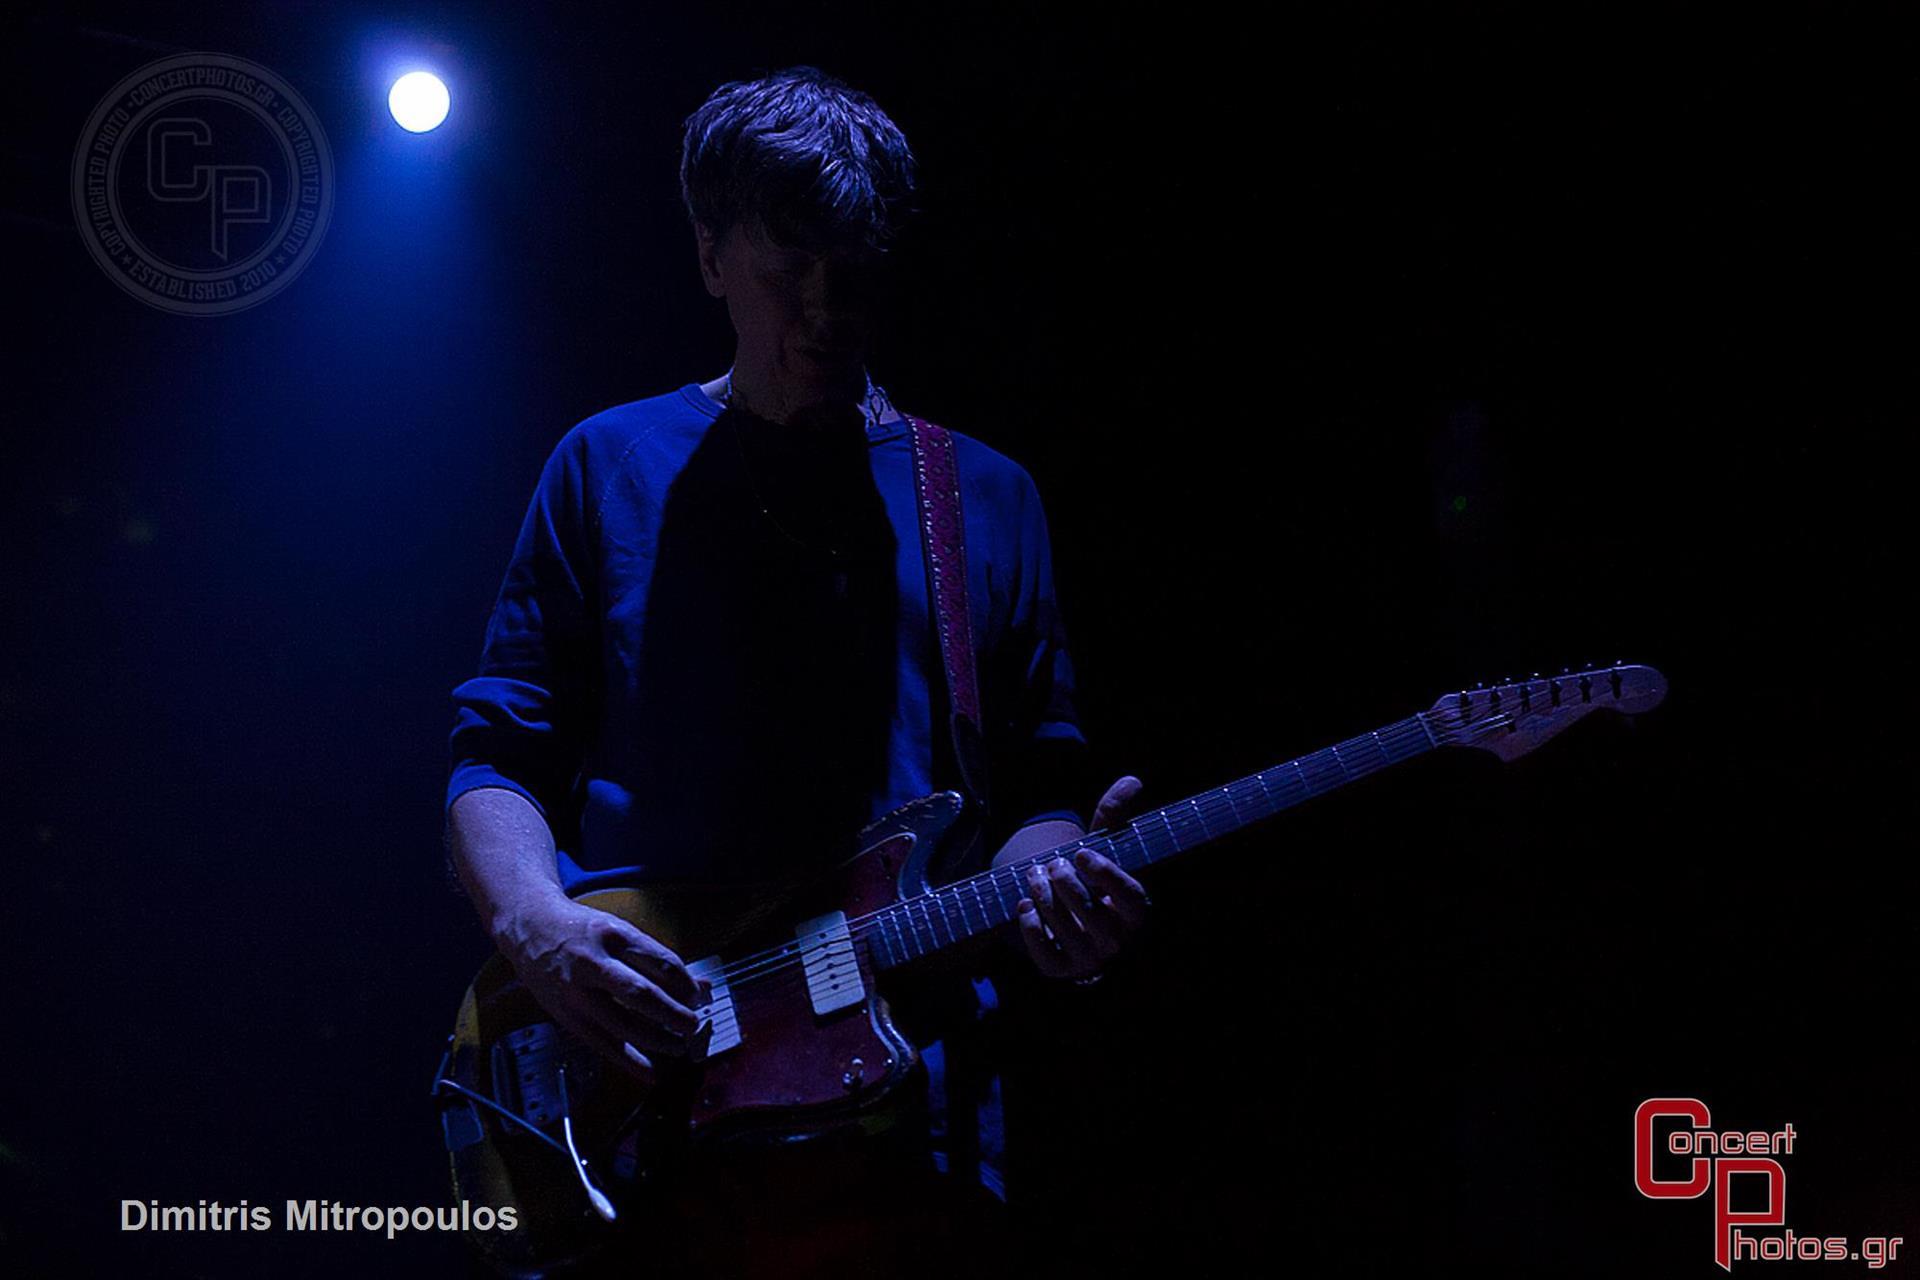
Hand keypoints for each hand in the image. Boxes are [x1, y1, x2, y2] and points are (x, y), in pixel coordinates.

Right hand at [492, 894, 712, 1084]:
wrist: (529, 927)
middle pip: (641, 994)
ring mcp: (577, 991)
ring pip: (622, 1023)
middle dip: (673, 1015)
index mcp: (614, 935)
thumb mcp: (620, 932)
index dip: (685, 984)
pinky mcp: (566, 1014)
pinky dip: (629, 1061)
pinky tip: (649, 1072)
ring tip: (677, 1047)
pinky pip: (601, 1044)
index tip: (698, 997)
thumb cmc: (582, 929)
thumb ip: (657, 960)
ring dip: (656, 1040)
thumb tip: (701, 986)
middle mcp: (593, 962)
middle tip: (692, 1025)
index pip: (660, 963)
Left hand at [1014, 775, 1151, 980]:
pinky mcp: (1061, 970)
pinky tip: (1024, 904)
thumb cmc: (1094, 883)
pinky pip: (1043, 950)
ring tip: (1033, 875)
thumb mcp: (1105, 851)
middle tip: (1051, 863)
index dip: (1106, 874)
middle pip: (1090, 910)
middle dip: (1064, 881)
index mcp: (1137, 914)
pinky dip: (1029, 924)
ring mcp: (1090, 960)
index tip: (1082, 852)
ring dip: (1042, 895)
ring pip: (1064, 927)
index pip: (1130, 897)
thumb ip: (1115, 818)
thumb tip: (1132, 780)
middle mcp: (1118, 942)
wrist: (1075, 925)